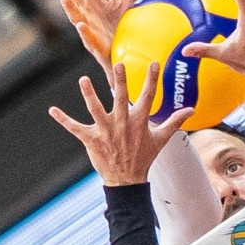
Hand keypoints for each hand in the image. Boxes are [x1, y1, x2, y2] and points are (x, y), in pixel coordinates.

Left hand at [48, 62, 191, 186]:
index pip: (147, 97)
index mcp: (139, 121)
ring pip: (96, 110)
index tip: (153, 63)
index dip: (151, 80)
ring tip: (83, 80)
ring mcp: (106, 132)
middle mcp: (122, 124)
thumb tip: (192, 110)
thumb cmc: (143, 157)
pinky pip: (75, 128)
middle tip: (118, 64)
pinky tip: (52, 110)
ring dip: (89, 95)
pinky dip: (63, 120)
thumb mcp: (160, 139)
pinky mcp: (91, 139)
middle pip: (120, 98)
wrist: (127, 181)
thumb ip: (174, 122)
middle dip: (120, 81)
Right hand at [53, 0, 138, 70]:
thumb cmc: (126, 29)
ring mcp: (92, 31)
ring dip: (70, 7)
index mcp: (95, 1)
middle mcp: (89, 14)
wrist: (130, 58)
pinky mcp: (100, 48)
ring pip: (77, 17)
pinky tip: (81, 25)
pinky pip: (91, 40)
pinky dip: (85, 33)